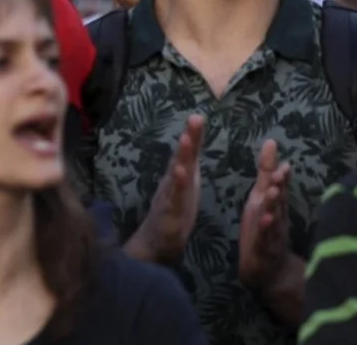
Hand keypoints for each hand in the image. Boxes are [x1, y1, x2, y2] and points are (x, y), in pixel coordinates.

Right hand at [126, 114, 204, 264]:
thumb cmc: (174, 209)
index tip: (199, 115)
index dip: (193, 134)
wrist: (156, 240)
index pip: (187, 152)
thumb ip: (188, 163)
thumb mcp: (185, 184)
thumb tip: (192, 139)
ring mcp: (168, 197)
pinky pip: (173, 200)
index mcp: (180, 176)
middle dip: (188, 139)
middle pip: (180, 157)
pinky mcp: (168, 215)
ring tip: (186, 142)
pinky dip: (176, 187)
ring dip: (180, 159)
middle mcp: (171, 182)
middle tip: (194, 120)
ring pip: (175, 175)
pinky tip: (181, 176)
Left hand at [239, 139, 294, 291]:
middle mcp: (276, 217)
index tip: (284, 161)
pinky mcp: (263, 250)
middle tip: (281, 171)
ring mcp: (272, 234)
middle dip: (281, 186)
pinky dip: (266, 230)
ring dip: (275, 205)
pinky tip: (265, 221)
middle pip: (280, 200)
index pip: (279, 187)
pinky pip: (265, 239)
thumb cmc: (263, 227)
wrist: (269, 269)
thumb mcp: (262, 196)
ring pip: (274, 218)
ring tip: (274, 192)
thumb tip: (271, 143)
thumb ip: (267, 172)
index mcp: (273, 204)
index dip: (281, 174)